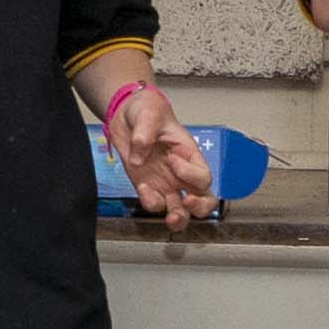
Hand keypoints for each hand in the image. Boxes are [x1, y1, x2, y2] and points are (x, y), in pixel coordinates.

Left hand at [98, 84, 216, 227]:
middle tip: (187, 203)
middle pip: (203, 199)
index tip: (172, 159)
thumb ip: (145, 133)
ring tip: (170, 219)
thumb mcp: (149, 113)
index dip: (190, 173)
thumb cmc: (146, 110)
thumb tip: (140, 156)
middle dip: (199, 207)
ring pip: (181, 210)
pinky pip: (154, 204)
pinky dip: (150, 202)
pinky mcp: (147, 187)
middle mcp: (181, 173)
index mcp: (189, 154)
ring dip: (179, 218)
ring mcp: (165, 182)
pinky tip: (143, 188)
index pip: (202, 175)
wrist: (125, 114)